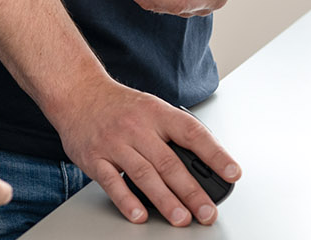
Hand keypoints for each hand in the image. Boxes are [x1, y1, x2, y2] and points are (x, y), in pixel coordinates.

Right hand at [52, 79, 239, 227]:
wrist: (77, 93)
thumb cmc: (119, 106)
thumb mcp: (151, 107)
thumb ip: (173, 132)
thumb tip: (207, 162)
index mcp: (157, 113)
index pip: (192, 133)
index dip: (215, 154)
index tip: (233, 173)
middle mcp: (137, 127)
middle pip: (169, 161)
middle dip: (191, 190)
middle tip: (207, 211)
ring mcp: (114, 143)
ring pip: (144, 174)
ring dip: (165, 200)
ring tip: (181, 218)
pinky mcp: (94, 158)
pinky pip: (112, 182)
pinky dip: (126, 200)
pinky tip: (139, 214)